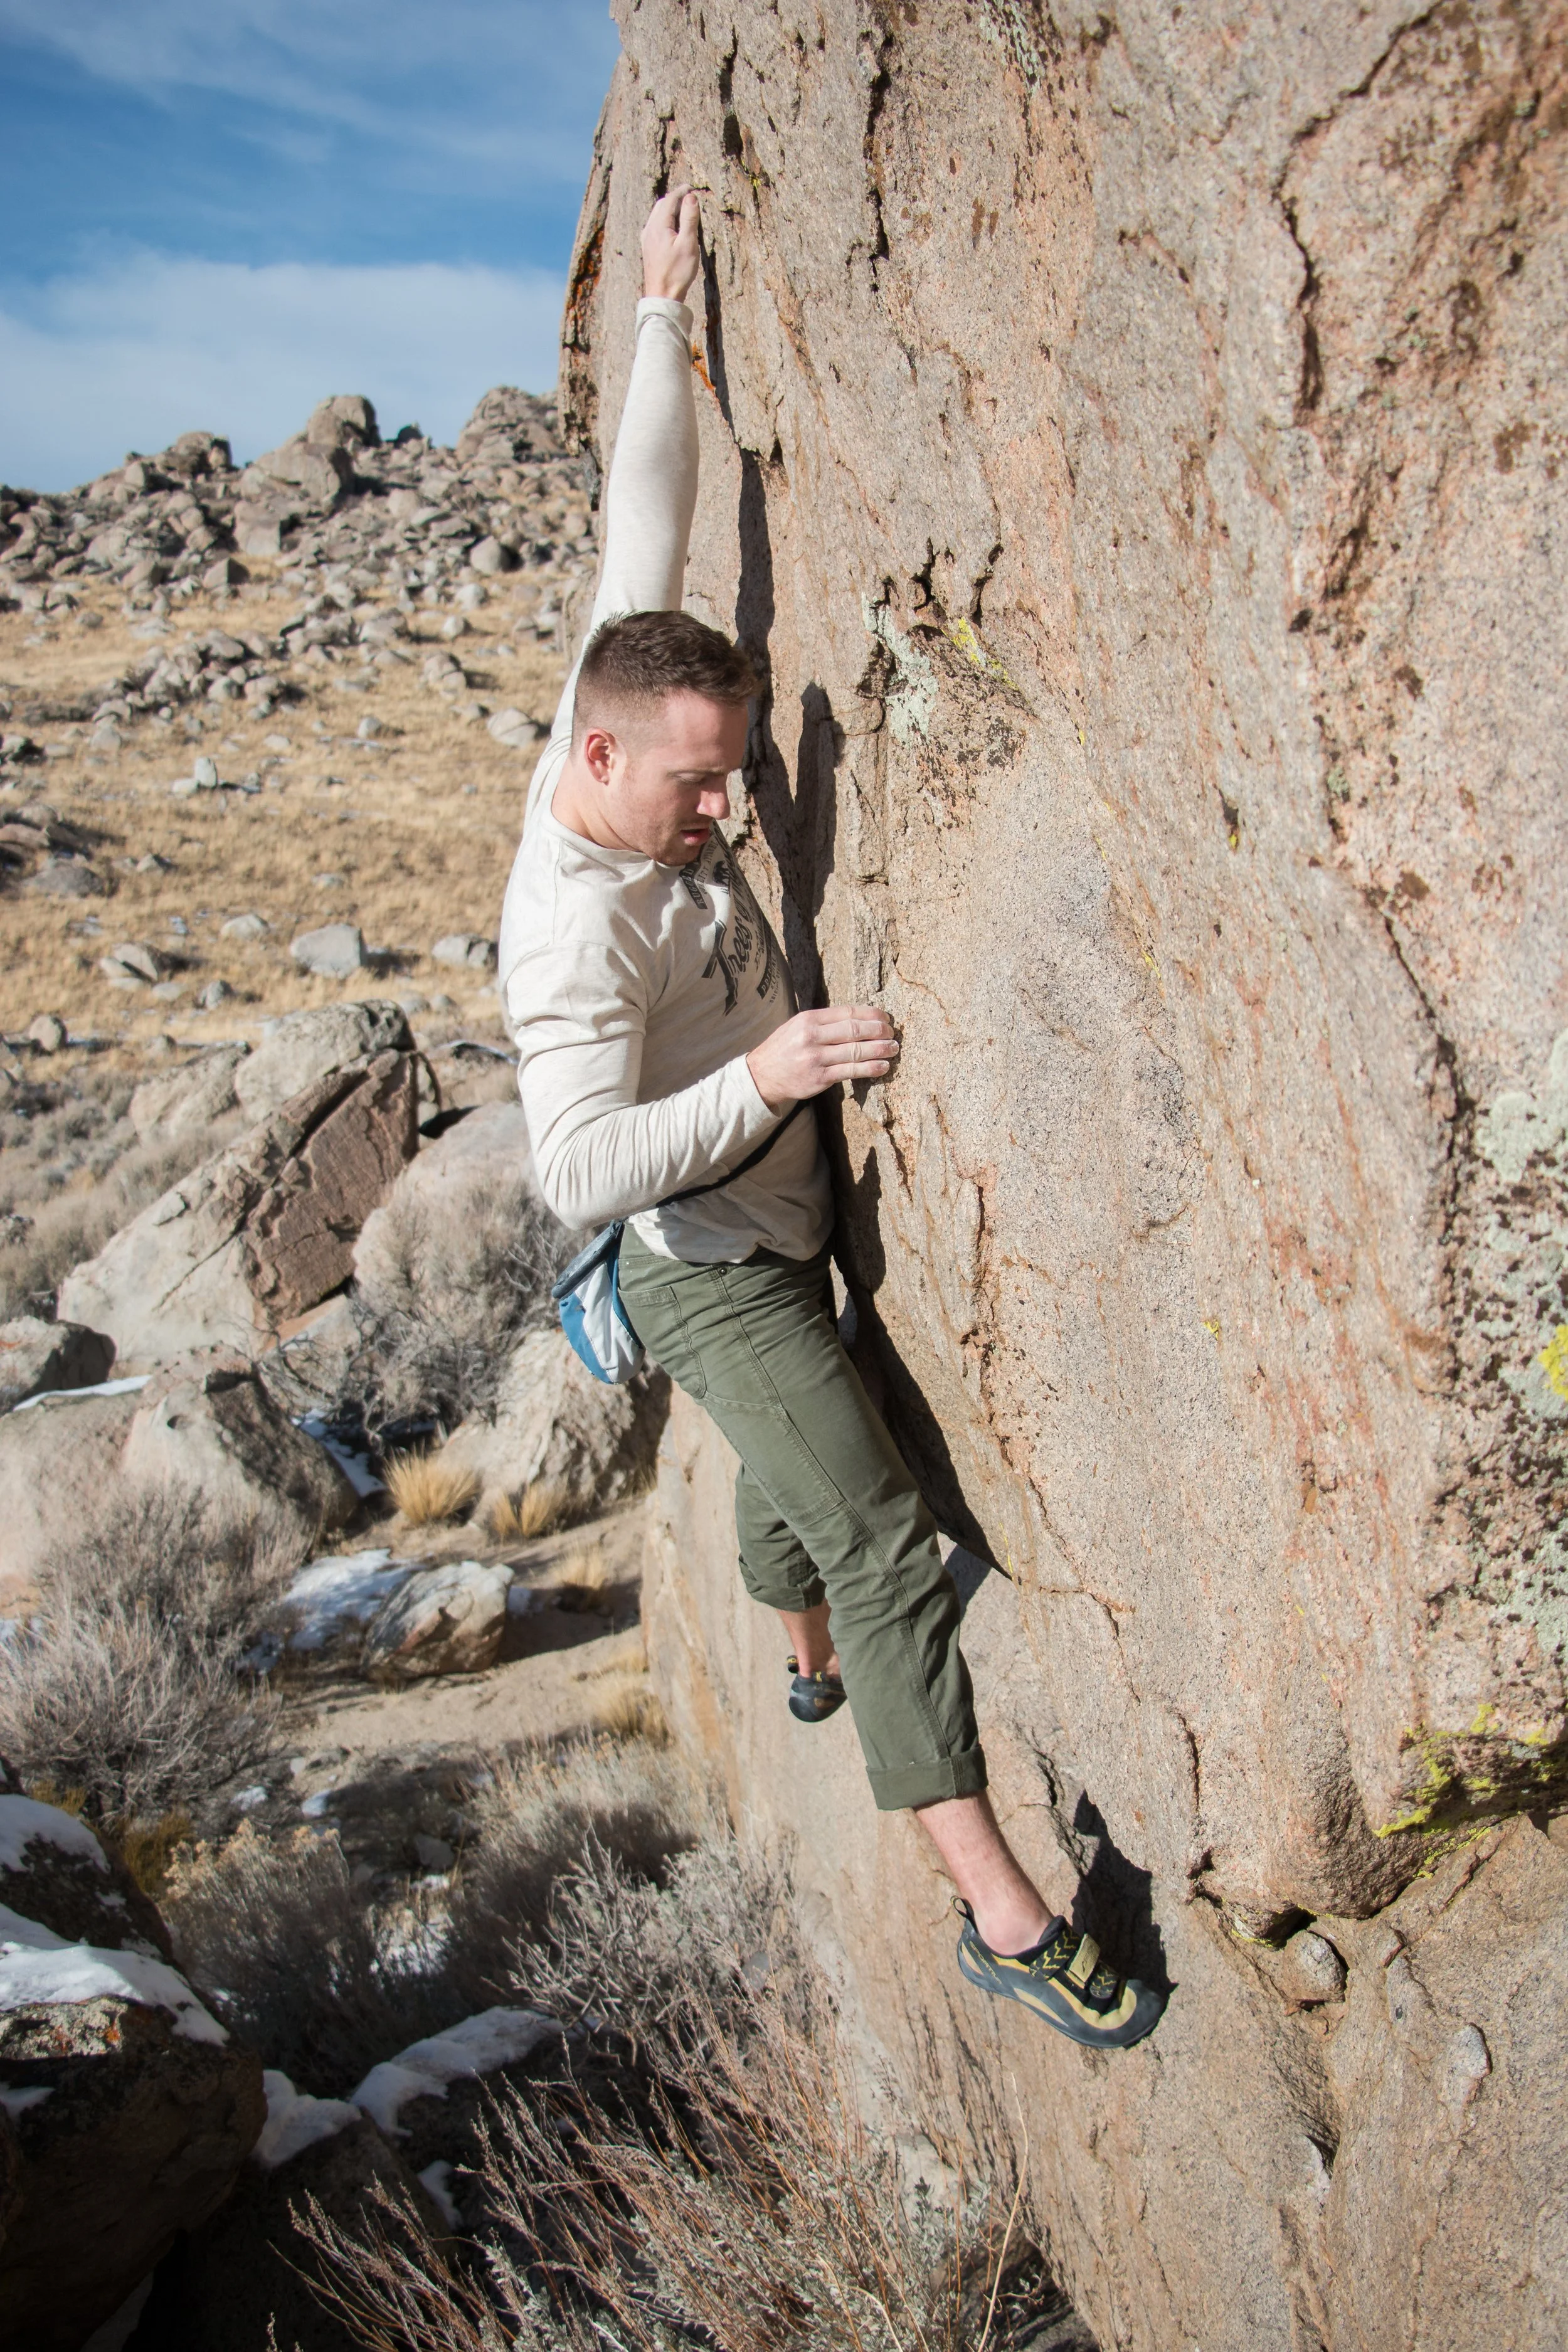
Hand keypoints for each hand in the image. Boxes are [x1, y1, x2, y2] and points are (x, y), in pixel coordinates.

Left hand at [642, 186, 701, 304]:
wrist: (662, 296)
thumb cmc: (677, 272)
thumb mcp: (688, 244)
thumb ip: (689, 218)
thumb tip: (691, 197)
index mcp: (659, 225)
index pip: (670, 199)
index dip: (682, 191)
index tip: (693, 187)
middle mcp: (649, 229)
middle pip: (662, 205)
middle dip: (675, 198)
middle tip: (689, 197)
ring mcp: (646, 238)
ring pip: (657, 215)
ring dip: (670, 209)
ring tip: (683, 210)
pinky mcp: (648, 247)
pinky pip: (656, 225)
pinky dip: (666, 219)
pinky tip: (673, 227)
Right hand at [747, 1007, 899, 1110]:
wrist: (762, 1074)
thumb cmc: (784, 1048)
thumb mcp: (798, 1026)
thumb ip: (824, 1022)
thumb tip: (859, 1019)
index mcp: (809, 1019)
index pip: (847, 1012)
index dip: (871, 1014)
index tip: (885, 1017)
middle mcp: (812, 1036)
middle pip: (855, 1029)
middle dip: (879, 1030)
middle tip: (892, 1033)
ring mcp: (816, 1058)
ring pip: (856, 1051)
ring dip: (880, 1049)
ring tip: (893, 1049)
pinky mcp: (820, 1078)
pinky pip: (851, 1071)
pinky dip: (870, 1068)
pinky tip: (882, 1067)